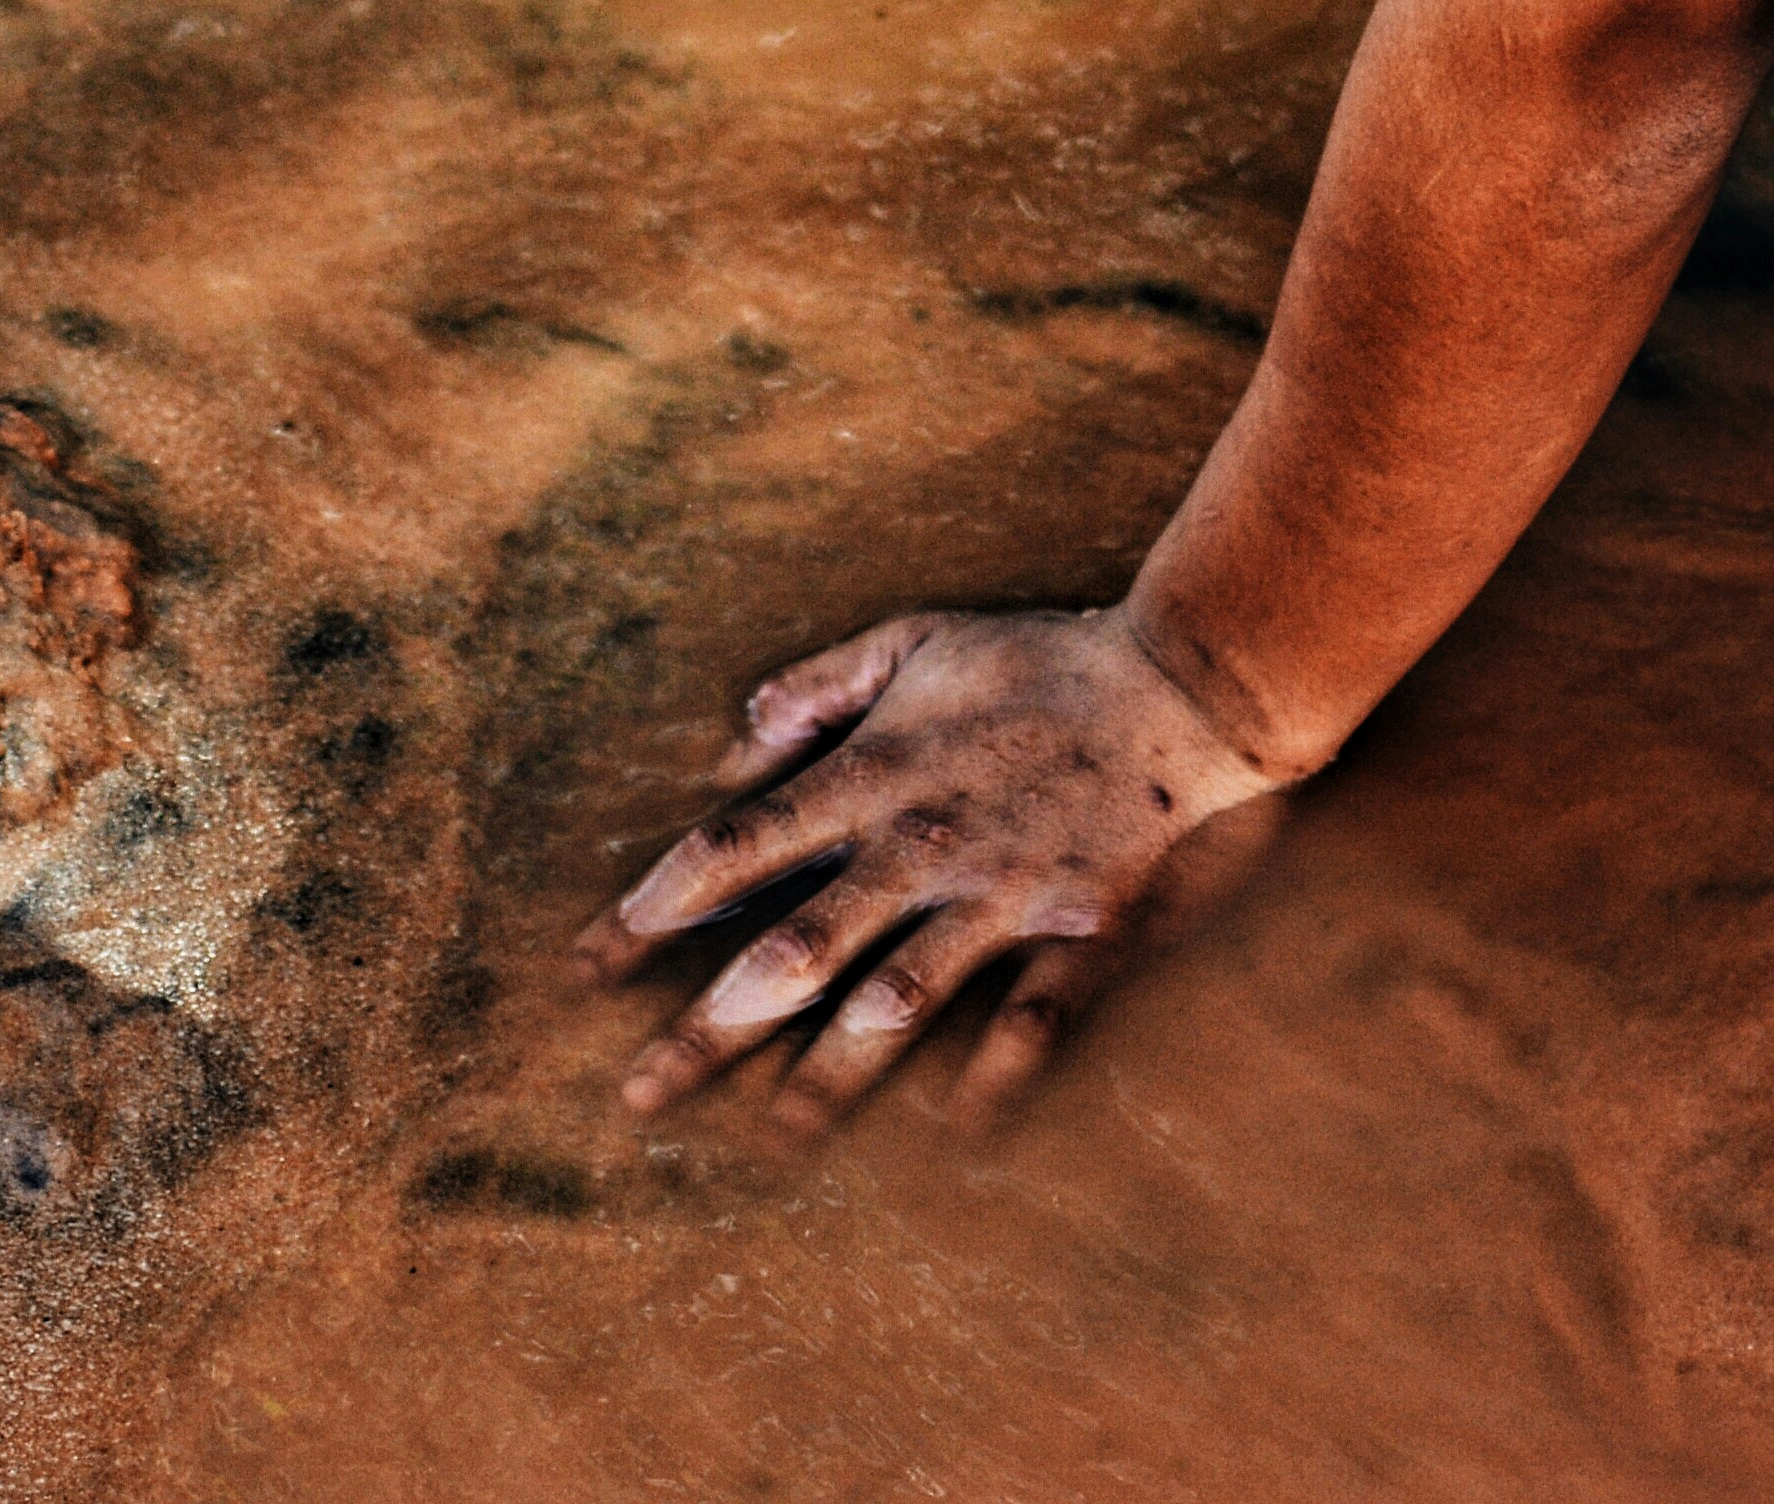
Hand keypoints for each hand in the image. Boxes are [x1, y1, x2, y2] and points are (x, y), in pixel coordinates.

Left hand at [583, 602, 1297, 1134]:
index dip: (659, 905)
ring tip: (771, 1136)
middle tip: (642, 1094)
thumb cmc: (1034, 658)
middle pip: (794, 949)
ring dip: (829, 1076)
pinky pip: (1026, 1023)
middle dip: (711, 1028)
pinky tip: (952, 1131)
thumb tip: (734, 738)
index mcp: (871, 773)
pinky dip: (990, 1079)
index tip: (597, 960)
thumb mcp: (913, 638)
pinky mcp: (1073, 932)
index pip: (739, 846)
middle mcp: (918, 844)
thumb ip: (817, 684)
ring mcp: (997, 896)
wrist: (1176, 684)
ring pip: (894, 1001)